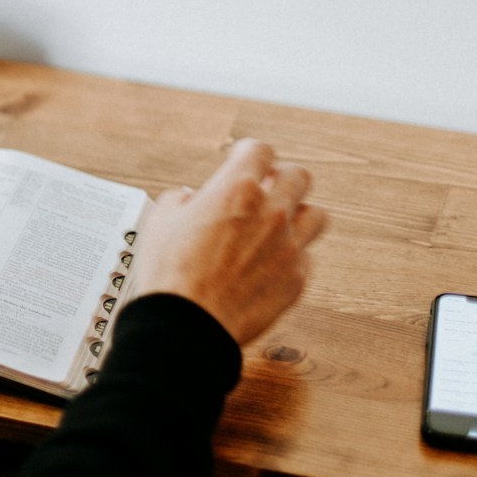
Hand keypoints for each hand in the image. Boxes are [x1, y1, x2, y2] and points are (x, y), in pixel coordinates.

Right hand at [126, 138, 326, 345]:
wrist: (187, 325)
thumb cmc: (171, 275)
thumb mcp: (160, 221)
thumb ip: (182, 201)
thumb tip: (191, 201)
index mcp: (236, 190)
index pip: (260, 151)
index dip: (250, 153)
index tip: (244, 159)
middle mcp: (270, 213)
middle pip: (299, 176)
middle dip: (281, 178)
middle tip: (266, 189)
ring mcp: (288, 247)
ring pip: (316, 215)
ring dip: (298, 214)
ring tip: (279, 225)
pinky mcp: (295, 280)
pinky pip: (306, 258)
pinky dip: (291, 256)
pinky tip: (272, 262)